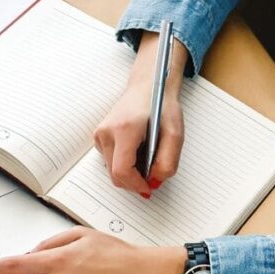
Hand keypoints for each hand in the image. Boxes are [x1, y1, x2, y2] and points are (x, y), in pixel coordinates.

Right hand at [93, 32, 187, 196]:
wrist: (148, 86)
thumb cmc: (160, 105)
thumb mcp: (175, 133)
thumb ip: (168, 161)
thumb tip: (155, 181)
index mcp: (125, 129)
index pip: (122, 170)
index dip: (136, 185)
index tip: (148, 187)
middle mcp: (107, 131)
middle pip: (115, 174)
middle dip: (134, 181)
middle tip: (152, 175)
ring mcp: (100, 133)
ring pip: (111, 170)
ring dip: (130, 173)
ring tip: (147, 158)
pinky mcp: (99, 136)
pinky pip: (110, 161)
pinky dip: (124, 164)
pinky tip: (137, 152)